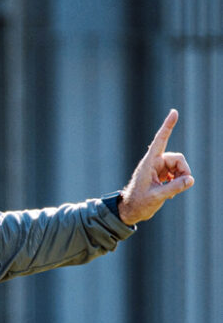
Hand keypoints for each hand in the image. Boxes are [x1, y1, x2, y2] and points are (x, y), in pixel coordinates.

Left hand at [119, 109, 193, 224]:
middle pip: (178, 159)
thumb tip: (190, 179)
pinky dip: (178, 182)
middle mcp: (154, 162)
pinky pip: (177, 174)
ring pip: (180, 167)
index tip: (174, 112)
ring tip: (171, 192)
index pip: (160, 140)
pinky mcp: (161, 174)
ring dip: (181, 178)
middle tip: (182, 185)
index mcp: (149, 162)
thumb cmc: (139, 202)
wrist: (132, 210)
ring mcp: (158, 168)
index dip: (167, 126)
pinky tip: (169, 192)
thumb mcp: (157, 196)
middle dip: (184, 171)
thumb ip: (174, 187)